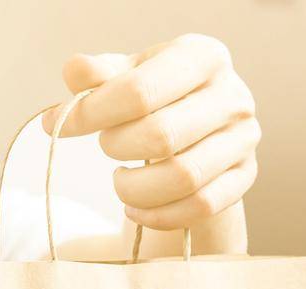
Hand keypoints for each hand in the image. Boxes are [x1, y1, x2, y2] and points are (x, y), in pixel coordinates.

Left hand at [45, 35, 258, 253]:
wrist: (203, 126)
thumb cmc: (160, 95)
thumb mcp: (129, 74)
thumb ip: (99, 74)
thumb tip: (74, 73)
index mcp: (203, 56)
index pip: (140, 91)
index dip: (92, 113)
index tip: (60, 124)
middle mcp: (233, 95)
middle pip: (162, 136)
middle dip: (117, 148)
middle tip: (105, 147)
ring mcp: (243, 139)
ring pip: (183, 177)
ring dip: (136, 189)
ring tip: (119, 182)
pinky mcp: (245, 177)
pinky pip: (200, 206)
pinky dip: (159, 216)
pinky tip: (135, 209)